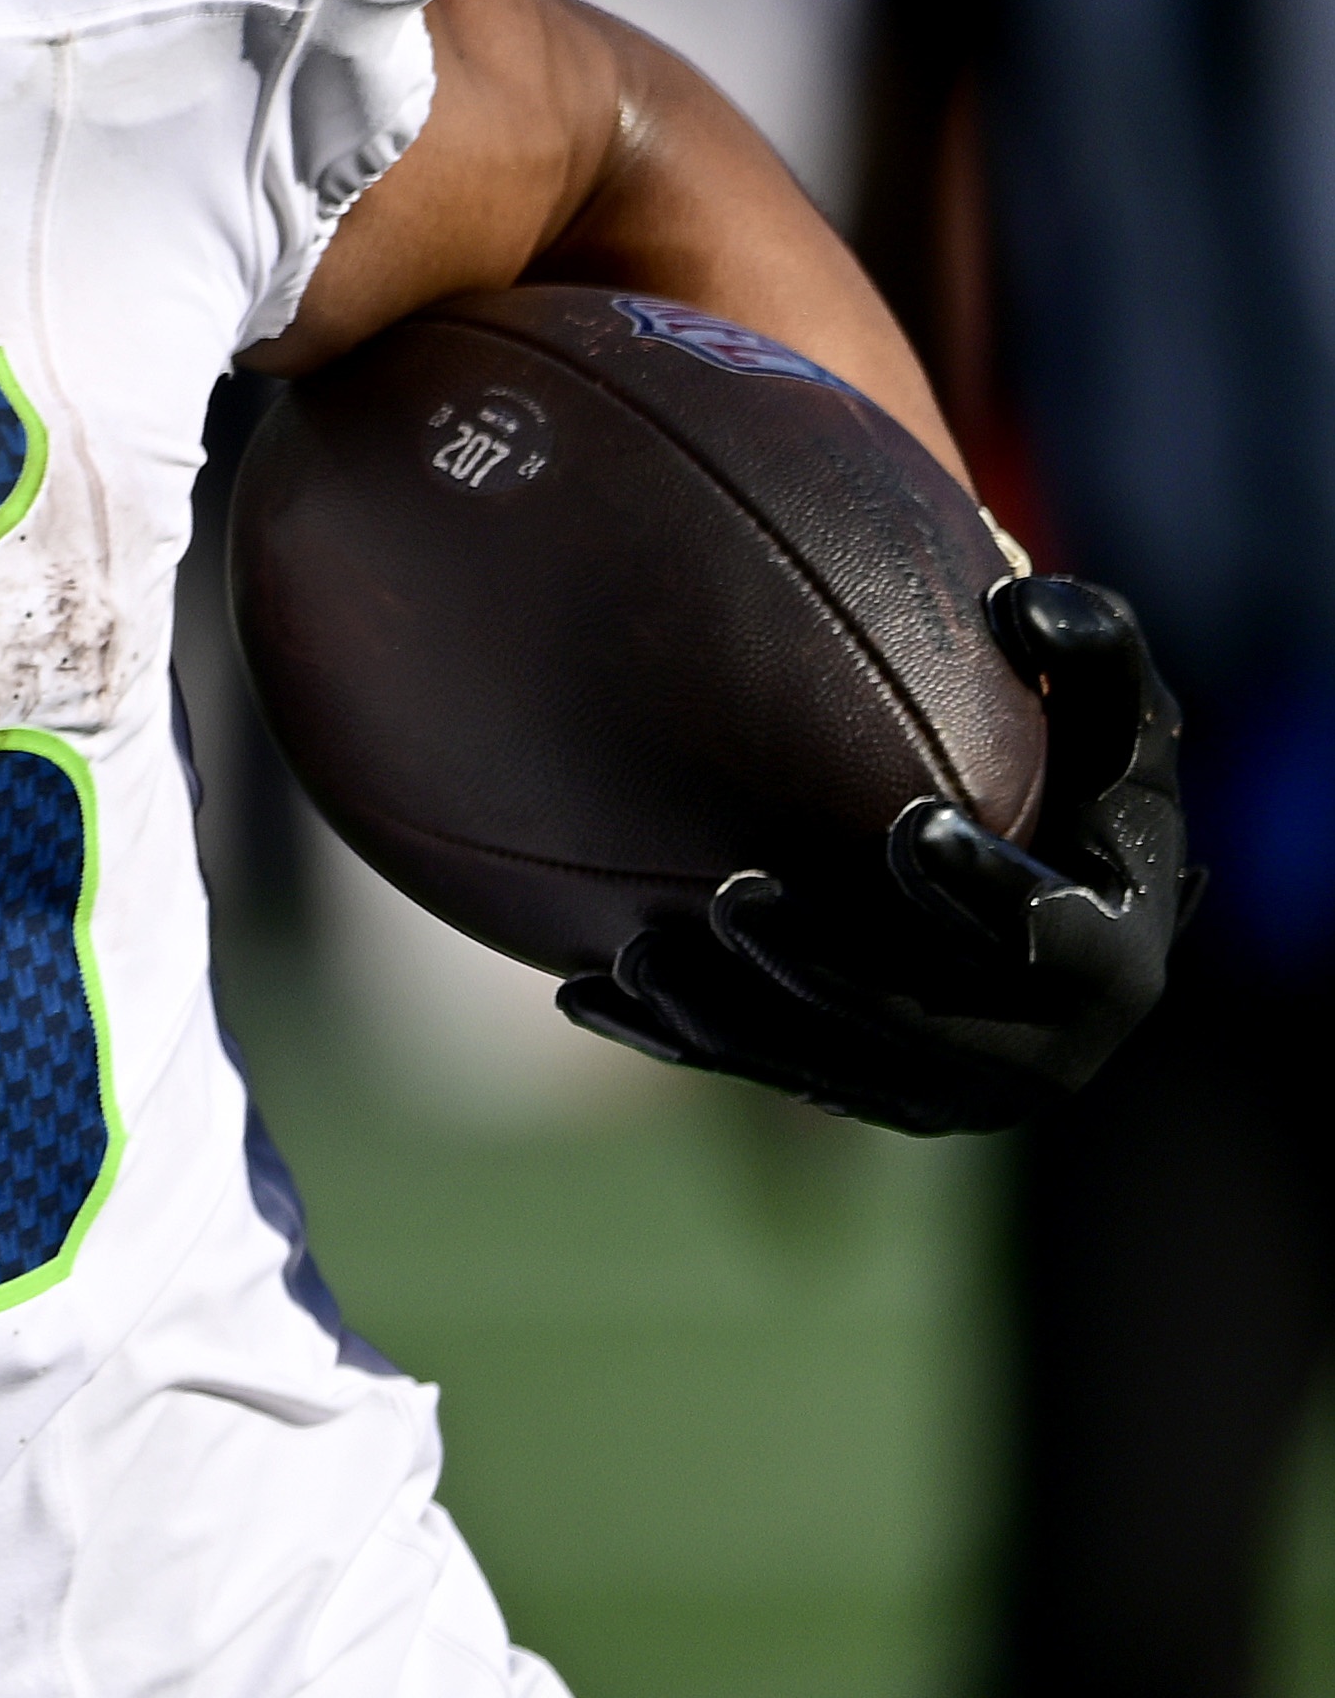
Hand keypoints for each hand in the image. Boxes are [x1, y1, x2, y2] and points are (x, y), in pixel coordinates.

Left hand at [564, 574, 1193, 1131]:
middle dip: (821, 972)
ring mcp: (935, 1092)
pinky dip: (672, 1038)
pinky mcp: (854, 1096)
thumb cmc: (1082, 784)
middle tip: (735, 897)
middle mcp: (1032, 1058)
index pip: (1048, 940)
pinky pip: (754, 1074)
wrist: (1053, 902)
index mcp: (1108, 967)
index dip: (983, 890)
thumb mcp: (1114, 720)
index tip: (911, 822)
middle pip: (911, 1028)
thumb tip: (1025, 601)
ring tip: (640, 949)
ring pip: (815, 1069)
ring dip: (723, 1017)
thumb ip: (1096, 657)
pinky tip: (584, 990)